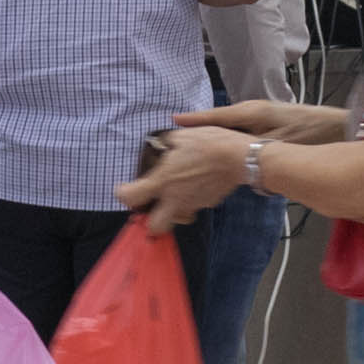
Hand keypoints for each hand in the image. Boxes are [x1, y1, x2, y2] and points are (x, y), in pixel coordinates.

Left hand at [115, 124, 252, 224]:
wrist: (241, 158)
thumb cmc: (210, 143)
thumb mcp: (182, 136)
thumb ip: (164, 142)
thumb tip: (158, 144)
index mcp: (163, 181)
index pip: (130, 198)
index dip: (122, 194)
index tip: (125, 188)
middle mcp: (175, 199)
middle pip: (154, 228)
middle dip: (149, 221)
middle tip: (151, 204)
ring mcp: (193, 204)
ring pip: (176, 220)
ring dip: (171, 212)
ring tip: (174, 195)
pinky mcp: (208, 204)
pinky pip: (193, 208)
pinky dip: (190, 201)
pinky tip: (195, 186)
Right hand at [171, 99, 337, 143]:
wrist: (337, 128)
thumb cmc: (310, 132)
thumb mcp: (278, 142)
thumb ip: (252, 148)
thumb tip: (228, 154)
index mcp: (251, 112)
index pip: (215, 116)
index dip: (193, 120)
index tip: (172, 122)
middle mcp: (252, 111)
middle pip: (218, 122)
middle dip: (199, 131)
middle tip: (178, 141)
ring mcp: (259, 117)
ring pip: (229, 128)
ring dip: (214, 136)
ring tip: (193, 147)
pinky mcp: (267, 125)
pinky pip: (241, 132)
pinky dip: (230, 140)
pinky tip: (225, 153)